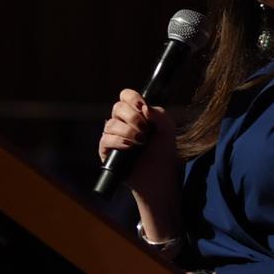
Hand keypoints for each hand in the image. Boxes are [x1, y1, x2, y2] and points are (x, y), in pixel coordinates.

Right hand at [98, 88, 180, 236]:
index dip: (132, 97)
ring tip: (141, 142)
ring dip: (128, 131)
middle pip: (117, 107)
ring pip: (111, 124)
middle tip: (145, 129)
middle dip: (132, 117)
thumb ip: (159, 114)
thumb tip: (144, 107)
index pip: (126, 96)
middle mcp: (122, 123)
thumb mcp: (167, 130)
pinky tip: (130, 147)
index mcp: (136, 114)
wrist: (159, 177)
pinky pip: (106, 140)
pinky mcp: (106, 151)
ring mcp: (113, 137)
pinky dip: (119, 141)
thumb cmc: (163, 153)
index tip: (142, 106)